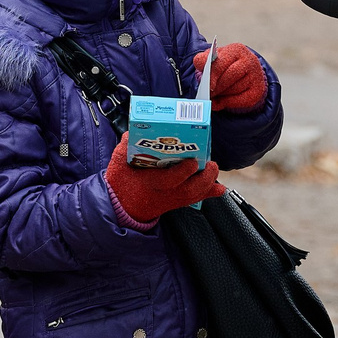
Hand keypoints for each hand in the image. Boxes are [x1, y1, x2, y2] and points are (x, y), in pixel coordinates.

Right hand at [103, 139, 223, 225]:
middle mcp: (162, 194)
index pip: (169, 180)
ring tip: (214, 170)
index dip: (183, 172)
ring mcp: (169, 200)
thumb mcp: (118, 161)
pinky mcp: (174, 203)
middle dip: (203, 178)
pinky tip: (219, 188)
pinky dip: (208, 193)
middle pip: (188, 190)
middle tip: (211, 165)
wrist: (119, 206)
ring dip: (208, 184)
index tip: (193, 161)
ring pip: (193, 195)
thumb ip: (126, 144)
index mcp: (148, 182)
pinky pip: (193, 200)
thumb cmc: (120, 183)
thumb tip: (135, 130)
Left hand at [194, 44, 268, 111]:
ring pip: (233, 89)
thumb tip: (200, 68)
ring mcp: (256, 76)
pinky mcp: (258, 90)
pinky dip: (227, 102)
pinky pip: (239, 100)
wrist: (245, 73)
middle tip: (207, 93)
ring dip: (221, 94)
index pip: (220, 63)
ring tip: (213, 96)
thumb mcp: (214, 59)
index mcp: (236, 49)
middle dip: (215, 87)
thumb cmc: (225, 65)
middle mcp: (249, 60)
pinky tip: (220, 102)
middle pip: (227, 77)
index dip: (212, 74)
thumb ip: (203, 60)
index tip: (206, 83)